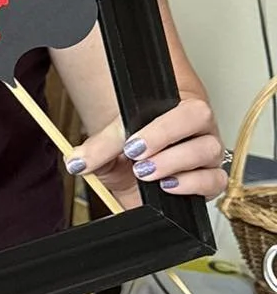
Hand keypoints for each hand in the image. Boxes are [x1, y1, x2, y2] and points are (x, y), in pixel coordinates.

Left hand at [68, 96, 224, 206]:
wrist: (137, 180)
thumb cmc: (131, 155)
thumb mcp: (110, 149)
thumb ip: (96, 150)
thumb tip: (77, 161)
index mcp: (177, 110)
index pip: (179, 106)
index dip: (159, 127)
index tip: (130, 144)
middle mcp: (197, 128)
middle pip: (200, 119)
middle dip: (166, 140)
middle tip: (138, 160)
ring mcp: (206, 154)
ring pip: (209, 150)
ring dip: (176, 163)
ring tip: (147, 174)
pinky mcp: (210, 180)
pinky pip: (216, 180)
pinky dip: (194, 185)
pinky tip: (169, 187)